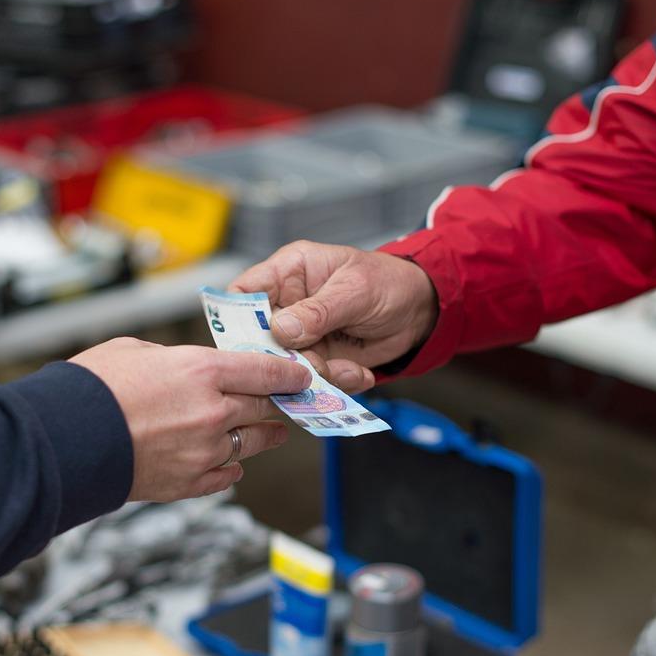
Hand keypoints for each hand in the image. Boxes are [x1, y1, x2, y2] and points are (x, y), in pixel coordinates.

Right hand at [70, 337, 310, 503]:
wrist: (65, 437)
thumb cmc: (91, 388)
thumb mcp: (136, 350)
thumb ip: (175, 359)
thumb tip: (187, 368)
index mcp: (203, 371)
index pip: (266, 371)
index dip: (289, 373)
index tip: (300, 376)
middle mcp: (212, 412)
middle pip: (263, 407)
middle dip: (277, 403)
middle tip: (286, 402)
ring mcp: (204, 451)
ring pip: (251, 443)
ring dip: (264, 436)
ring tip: (272, 433)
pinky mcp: (188, 482)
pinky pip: (226, 476)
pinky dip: (231, 468)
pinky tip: (233, 464)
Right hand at [230, 241, 437, 390]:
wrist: (421, 311)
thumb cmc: (388, 282)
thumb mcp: (355, 290)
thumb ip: (318, 311)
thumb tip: (282, 329)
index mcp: (288, 273)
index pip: (244, 292)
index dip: (235, 317)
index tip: (244, 343)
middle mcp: (288, 305)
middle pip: (259, 338)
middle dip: (282, 358)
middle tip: (309, 365)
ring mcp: (302, 337)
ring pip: (286, 366)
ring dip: (316, 375)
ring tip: (347, 369)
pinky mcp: (319, 360)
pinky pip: (313, 380)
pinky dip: (337, 382)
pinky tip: (359, 371)